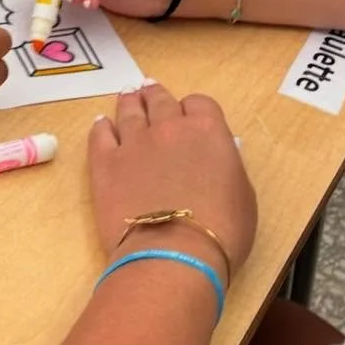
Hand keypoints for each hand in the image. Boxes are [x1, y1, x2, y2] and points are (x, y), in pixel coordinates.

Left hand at [90, 85, 255, 278]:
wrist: (172, 254)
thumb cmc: (221, 233)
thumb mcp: (243, 196)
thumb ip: (228, 167)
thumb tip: (219, 156)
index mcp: (208, 131)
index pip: (199, 103)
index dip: (193, 108)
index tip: (189, 114)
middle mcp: (169, 128)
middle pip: (160, 100)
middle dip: (155, 95)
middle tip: (148, 89)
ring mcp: (134, 143)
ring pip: (129, 111)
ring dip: (129, 102)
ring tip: (127, 96)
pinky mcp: (105, 163)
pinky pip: (100, 135)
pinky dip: (101, 127)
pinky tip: (101, 124)